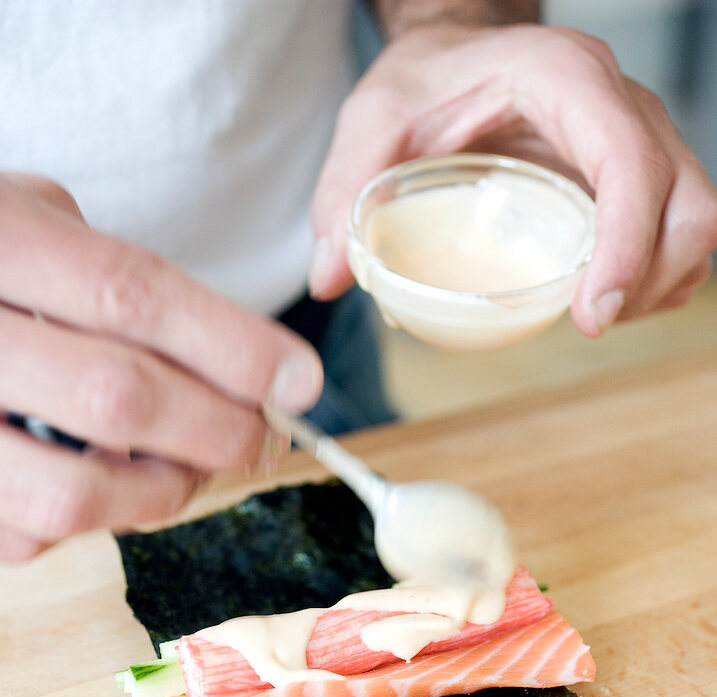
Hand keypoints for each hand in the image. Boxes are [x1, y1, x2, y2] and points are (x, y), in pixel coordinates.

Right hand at [0, 173, 321, 559]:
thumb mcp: (19, 214)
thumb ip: (107, 274)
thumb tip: (235, 355)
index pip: (128, 296)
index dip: (231, 346)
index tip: (302, 381)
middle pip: (114, 400)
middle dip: (215, 429)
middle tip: (261, 436)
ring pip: (71, 495)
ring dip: (158, 494)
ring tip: (186, 471)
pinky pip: (25, 534)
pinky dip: (86, 520)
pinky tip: (99, 483)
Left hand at [310, 21, 716, 334]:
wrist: (453, 59)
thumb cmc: (422, 86)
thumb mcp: (372, 124)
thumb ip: (345, 194)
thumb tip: (329, 278)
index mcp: (563, 79)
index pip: (630, 161)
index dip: (627, 243)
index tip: (592, 313)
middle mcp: (618, 103)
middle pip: (686, 198)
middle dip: (650, 276)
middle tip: (590, 324)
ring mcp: (637, 136)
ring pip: (696, 217)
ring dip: (661, 281)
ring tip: (597, 316)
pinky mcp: (637, 170)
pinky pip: (679, 229)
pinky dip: (658, 275)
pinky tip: (606, 297)